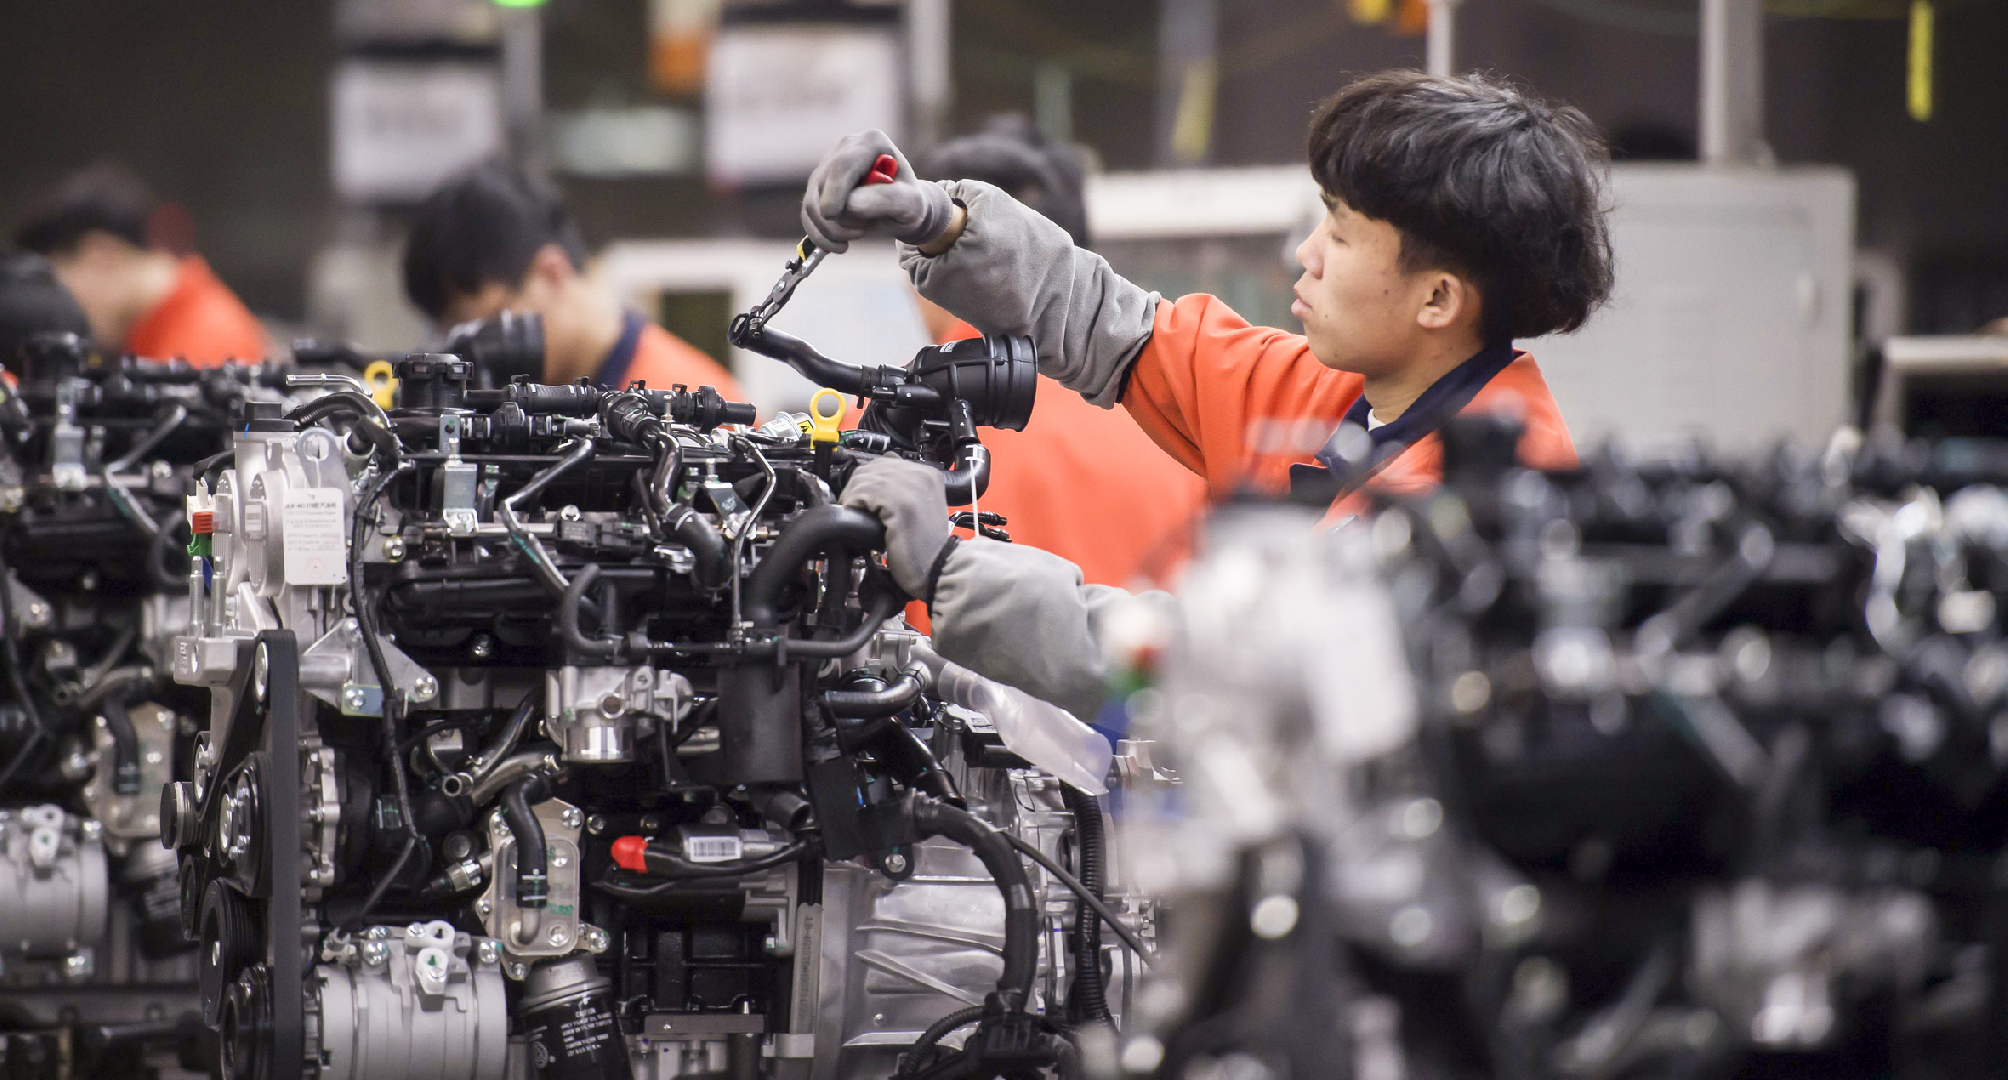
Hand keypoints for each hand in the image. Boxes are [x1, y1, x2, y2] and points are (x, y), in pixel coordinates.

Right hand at [801, 130, 955, 253]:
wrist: (902, 209)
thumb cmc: (910, 203)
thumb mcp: (909, 203)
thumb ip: (885, 200)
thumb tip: (849, 204)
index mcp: (871, 142)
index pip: (843, 165)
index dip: (834, 190)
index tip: (831, 214)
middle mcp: (845, 148)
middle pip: (823, 185)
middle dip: (838, 217)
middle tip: (864, 230)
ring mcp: (828, 166)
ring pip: (812, 203)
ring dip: (832, 230)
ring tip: (859, 233)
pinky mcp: (818, 187)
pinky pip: (807, 215)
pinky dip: (820, 236)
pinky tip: (838, 244)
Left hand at [839, 456, 954, 599]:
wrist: (938, 569)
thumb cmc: (925, 546)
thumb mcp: (919, 508)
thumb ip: (902, 491)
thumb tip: (871, 484)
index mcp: (928, 474)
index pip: (885, 462)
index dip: (868, 481)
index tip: (862, 499)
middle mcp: (922, 474)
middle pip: (872, 468)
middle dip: (857, 488)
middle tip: (854, 508)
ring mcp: (912, 487)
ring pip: (864, 478)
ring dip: (853, 497)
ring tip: (856, 514)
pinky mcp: (900, 502)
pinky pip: (864, 492)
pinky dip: (854, 504)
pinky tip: (859, 518)